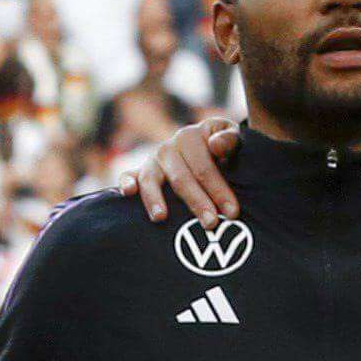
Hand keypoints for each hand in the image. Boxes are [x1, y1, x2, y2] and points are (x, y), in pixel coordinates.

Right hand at [128, 112, 245, 221]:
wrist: (208, 148)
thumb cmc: (225, 150)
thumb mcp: (234, 140)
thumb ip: (230, 140)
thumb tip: (215, 145)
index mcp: (191, 136)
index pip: (204, 167)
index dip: (219, 189)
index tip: (233, 212)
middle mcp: (169, 147)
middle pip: (181, 177)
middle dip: (197, 202)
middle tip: (211, 223)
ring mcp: (153, 160)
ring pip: (151, 179)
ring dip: (155, 198)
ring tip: (161, 217)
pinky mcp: (141, 172)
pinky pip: (128, 175)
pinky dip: (126, 182)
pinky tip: (128, 193)